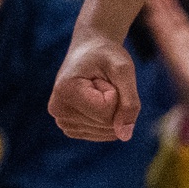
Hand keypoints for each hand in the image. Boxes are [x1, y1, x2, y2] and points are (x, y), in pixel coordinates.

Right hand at [50, 25, 141, 141]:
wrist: (89, 51)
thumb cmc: (106, 55)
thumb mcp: (124, 69)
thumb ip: (130, 102)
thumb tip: (125, 136)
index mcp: (65, 91)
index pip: (106, 112)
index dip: (115, 93)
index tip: (102, 76)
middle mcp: (58, 111)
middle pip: (107, 124)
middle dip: (115, 102)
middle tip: (101, 81)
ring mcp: (63, 122)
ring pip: (107, 131)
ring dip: (112, 110)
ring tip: (98, 90)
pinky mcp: (71, 128)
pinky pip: (103, 134)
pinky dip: (109, 119)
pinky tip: (96, 101)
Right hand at [143, 0, 188, 130]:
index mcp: (186, 41)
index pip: (174, 16)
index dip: (167, 1)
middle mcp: (178, 45)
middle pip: (166, 18)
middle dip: (158, 1)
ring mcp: (176, 53)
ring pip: (164, 27)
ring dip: (156, 11)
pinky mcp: (177, 63)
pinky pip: (167, 43)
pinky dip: (160, 30)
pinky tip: (154, 18)